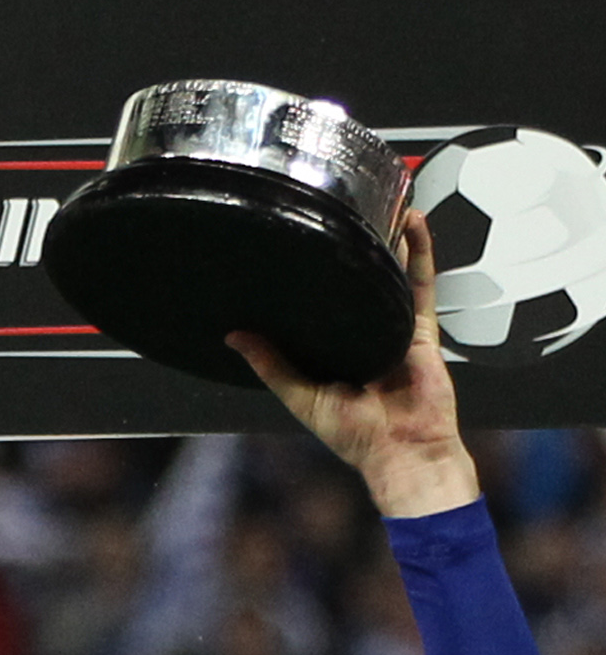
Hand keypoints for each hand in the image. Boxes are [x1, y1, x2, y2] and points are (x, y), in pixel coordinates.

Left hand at [238, 209, 477, 520]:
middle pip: (352, 285)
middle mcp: (361, 336)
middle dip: (345, 252)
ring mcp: (392, 329)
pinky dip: (419, 253)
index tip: (285, 251)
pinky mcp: (421, 329)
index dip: (304, 283)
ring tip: (374, 203)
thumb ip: (271, 364)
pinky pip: (420, 284)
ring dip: (385, 240)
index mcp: (332, 352)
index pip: (315, 308)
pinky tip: (413, 223)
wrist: (403, 451)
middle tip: (331, 214)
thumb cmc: (354, 435)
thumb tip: (233, 335)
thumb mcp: (300, 396)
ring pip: (388, 276)